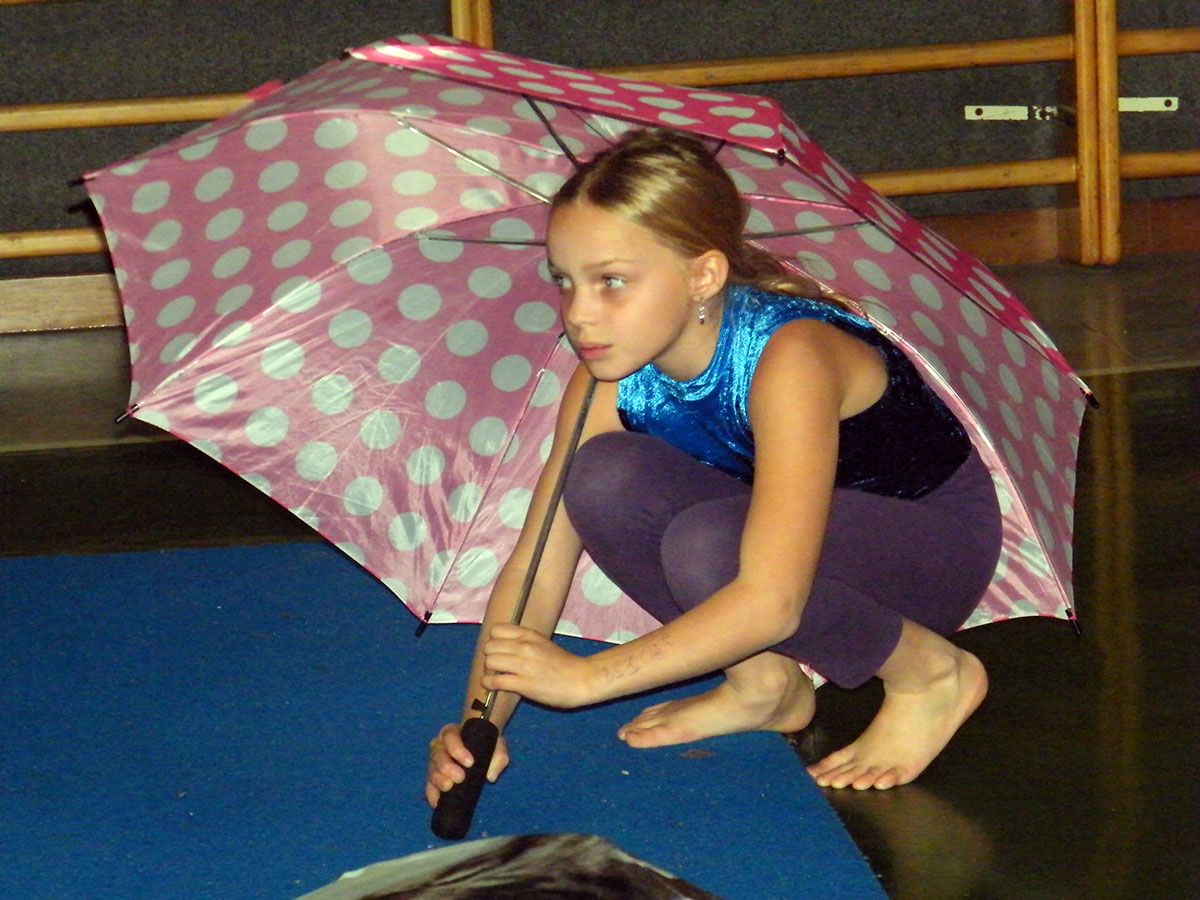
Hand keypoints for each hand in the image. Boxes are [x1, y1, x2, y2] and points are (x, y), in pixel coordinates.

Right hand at [425, 722, 508, 808]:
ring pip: (431, 768)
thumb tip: (490, 776)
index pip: (450, 736)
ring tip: (449, 788)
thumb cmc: (486, 744)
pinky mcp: (433, 776)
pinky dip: (431, 794)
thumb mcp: (498, 745)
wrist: (480, 748)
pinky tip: (437, 802)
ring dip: (438, 780)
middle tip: (459, 778)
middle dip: (446, 767)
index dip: (457, 749)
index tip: (470, 762)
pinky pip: (428, 784)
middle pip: (437, 753)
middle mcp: (439, 744)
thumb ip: (499, 756)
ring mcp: (434, 760)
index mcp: (452, 732)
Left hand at [481, 623, 596, 707]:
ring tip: (497, 676)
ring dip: (489, 671)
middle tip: (498, 667)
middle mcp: (524, 646)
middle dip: (490, 657)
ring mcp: (524, 665)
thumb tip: (502, 647)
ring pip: (489, 662)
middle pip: (489, 646)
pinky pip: (495, 681)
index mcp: (529, 635)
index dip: (494, 641)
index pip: (496, 629)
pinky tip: (494, 687)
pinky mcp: (523, 684)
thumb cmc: (563, 663)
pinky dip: (489, 684)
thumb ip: (523, 642)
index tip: (500, 651)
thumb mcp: (543, 643)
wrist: (581, 679)